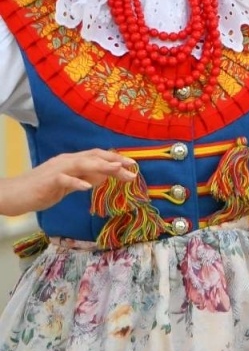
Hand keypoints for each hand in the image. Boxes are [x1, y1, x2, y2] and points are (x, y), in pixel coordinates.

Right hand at [0, 149, 137, 216]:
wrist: (14, 194)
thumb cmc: (41, 189)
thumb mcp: (68, 184)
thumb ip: (85, 178)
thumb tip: (105, 177)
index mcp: (72, 161)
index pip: (97, 155)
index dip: (115, 158)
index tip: (132, 165)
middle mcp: (66, 161)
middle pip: (93, 156)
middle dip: (114, 160)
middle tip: (132, 166)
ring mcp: (56, 170)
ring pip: (81, 164)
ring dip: (100, 166)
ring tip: (116, 169)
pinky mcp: (47, 181)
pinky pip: (64, 180)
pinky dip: (76, 182)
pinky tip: (88, 187)